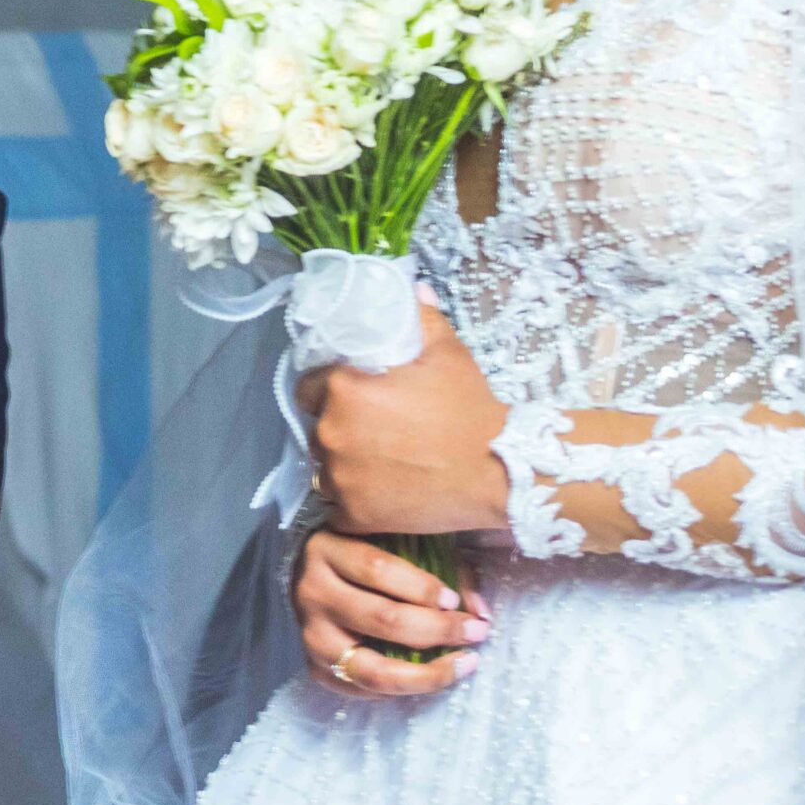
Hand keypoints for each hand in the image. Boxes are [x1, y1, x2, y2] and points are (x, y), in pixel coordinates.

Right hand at [292, 529, 489, 696]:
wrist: (311, 576)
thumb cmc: (365, 553)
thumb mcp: (396, 542)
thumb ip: (441, 566)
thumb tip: (481, 613)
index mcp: (327, 549)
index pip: (377, 569)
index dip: (421, 587)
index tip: (455, 600)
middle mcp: (312, 592)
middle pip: (381, 618)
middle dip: (437, 629)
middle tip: (476, 632)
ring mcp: (310, 635)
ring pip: (372, 669)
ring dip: (427, 674)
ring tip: (464, 664)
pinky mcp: (314, 668)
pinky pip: (364, 691)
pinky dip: (403, 690)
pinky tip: (432, 677)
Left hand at [303, 299, 510, 536]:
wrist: (496, 472)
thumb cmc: (468, 408)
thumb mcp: (447, 350)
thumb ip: (420, 316)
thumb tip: (410, 289)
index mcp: (343, 389)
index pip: (308, 386)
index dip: (325, 388)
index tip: (349, 393)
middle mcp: (331, 433)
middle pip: (316, 427)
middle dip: (336, 424)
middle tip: (370, 427)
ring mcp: (339, 479)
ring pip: (324, 467)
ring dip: (342, 463)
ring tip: (377, 461)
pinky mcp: (353, 515)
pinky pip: (338, 504)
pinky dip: (353, 499)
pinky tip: (380, 491)